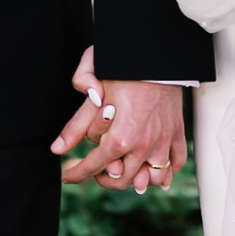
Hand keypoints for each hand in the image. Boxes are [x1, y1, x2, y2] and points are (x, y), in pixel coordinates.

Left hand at [51, 48, 186, 195]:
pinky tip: (154, 171)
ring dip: (138, 180)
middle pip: (122, 180)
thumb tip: (57, 148)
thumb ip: (75, 125)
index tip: (67, 175)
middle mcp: (144, 146)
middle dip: (104, 178)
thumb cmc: (123, 70)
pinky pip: (176, 164)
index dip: (77, 173)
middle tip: (95, 170)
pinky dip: (167, 172)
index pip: (94, 166)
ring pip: (153, 180)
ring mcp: (163, 141)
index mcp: (121, 138)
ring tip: (125, 170)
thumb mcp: (94, 95)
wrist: (156, 54)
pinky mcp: (177, 132)